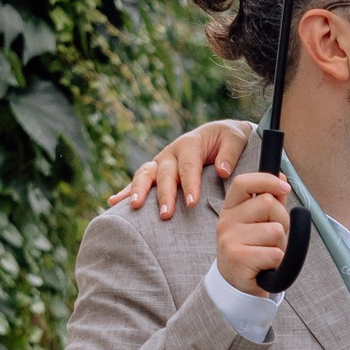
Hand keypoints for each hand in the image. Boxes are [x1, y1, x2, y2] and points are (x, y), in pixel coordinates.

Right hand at [113, 120, 252, 218]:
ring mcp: (160, 162)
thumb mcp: (236, 138)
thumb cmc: (229, 139)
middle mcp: (171, 152)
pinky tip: (112, 202)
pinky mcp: (156, 171)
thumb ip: (230, 153)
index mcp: (190, 143)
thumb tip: (223, 171)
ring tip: (135, 206)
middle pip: (164, 173)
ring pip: (145, 174)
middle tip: (166, 215)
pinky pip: (139, 181)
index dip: (189, 184)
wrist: (220, 134)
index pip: (188, 166)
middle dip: (164, 194)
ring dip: (138, 190)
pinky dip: (124, 190)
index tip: (192, 203)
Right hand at [213, 168, 292, 295]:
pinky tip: (266, 266)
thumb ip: (270, 200)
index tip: (285, 188)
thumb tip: (282, 176)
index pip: (244, 183)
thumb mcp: (258, 223)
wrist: (238, 286)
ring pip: (275, 231)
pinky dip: (278, 262)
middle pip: (268, 203)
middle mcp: (226, 222)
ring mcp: (230, 240)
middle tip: (275, 238)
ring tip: (268, 253)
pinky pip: (275, 253)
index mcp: (230, 209)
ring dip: (281, 245)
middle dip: (282, 220)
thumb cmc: (252, 251)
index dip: (267, 180)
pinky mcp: (238, 259)